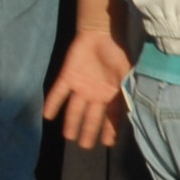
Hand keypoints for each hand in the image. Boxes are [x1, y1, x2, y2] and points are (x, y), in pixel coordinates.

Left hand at [45, 29, 131, 149]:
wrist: (102, 33)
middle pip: (90, 117)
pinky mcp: (67, 77)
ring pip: (74, 109)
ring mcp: (80, 87)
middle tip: (85, 146)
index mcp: (110, 94)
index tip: (108, 143)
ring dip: (71, 122)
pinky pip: (58, 92)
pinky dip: (52, 103)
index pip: (110, 117)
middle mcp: (94, 94)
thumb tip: (133, 111)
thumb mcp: (127, 74)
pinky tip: (46, 115)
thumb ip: (127, 92)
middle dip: (88, 131)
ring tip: (68, 137)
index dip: (110, 130)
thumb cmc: (117, 53)